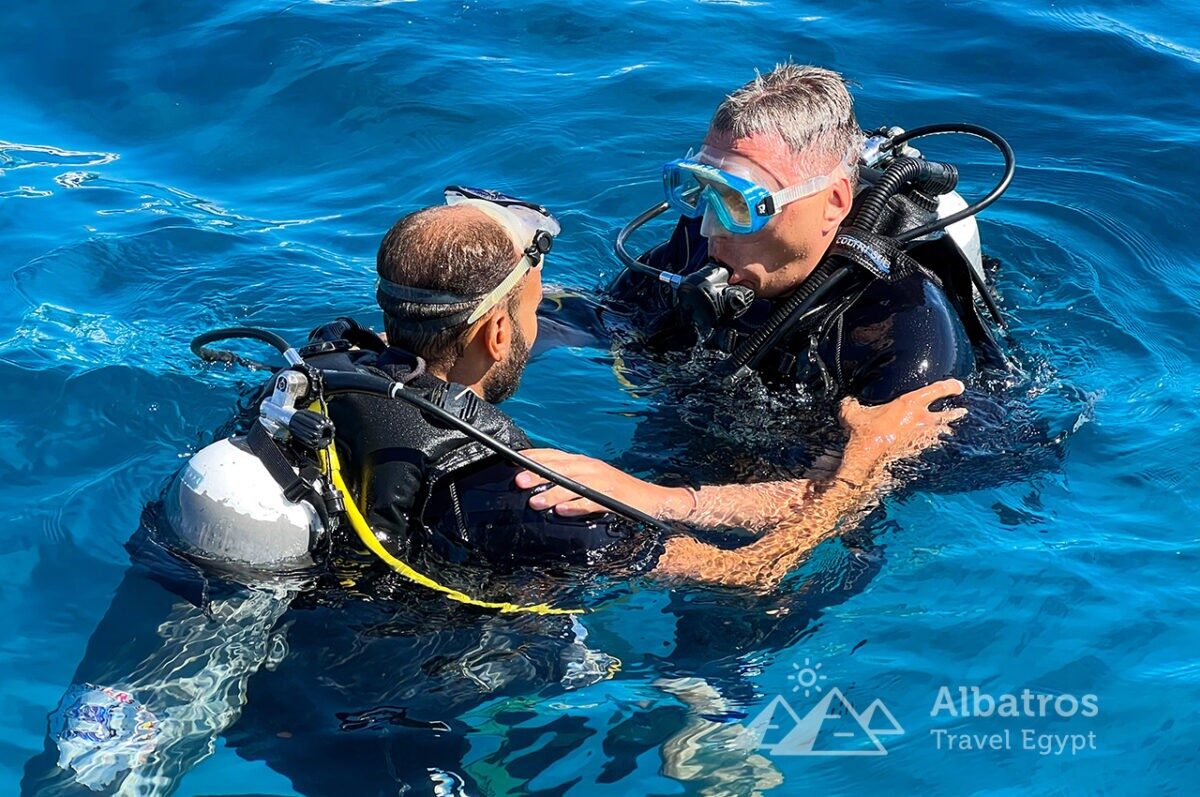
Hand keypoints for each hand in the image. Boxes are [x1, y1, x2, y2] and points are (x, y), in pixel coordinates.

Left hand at [514, 449, 692, 518]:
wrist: (650, 499)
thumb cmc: (615, 493)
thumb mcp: (590, 481)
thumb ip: (568, 480)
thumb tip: (538, 484)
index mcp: (584, 462)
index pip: (555, 455)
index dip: (535, 457)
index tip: (514, 461)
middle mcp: (592, 468)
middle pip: (561, 468)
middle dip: (538, 474)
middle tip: (519, 481)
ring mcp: (603, 482)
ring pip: (573, 484)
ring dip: (552, 493)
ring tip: (534, 502)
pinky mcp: (613, 498)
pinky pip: (591, 502)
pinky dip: (576, 507)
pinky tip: (561, 512)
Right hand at [838, 379, 966, 479]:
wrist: (870, 458)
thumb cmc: (865, 433)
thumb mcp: (853, 413)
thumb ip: (851, 404)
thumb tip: (846, 401)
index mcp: (910, 403)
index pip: (938, 389)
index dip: (951, 386)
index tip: (958, 385)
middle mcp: (922, 419)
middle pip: (948, 414)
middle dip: (956, 412)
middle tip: (962, 410)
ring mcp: (923, 437)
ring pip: (942, 431)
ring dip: (947, 429)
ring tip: (950, 429)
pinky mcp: (919, 451)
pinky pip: (931, 445)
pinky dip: (933, 444)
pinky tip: (932, 446)